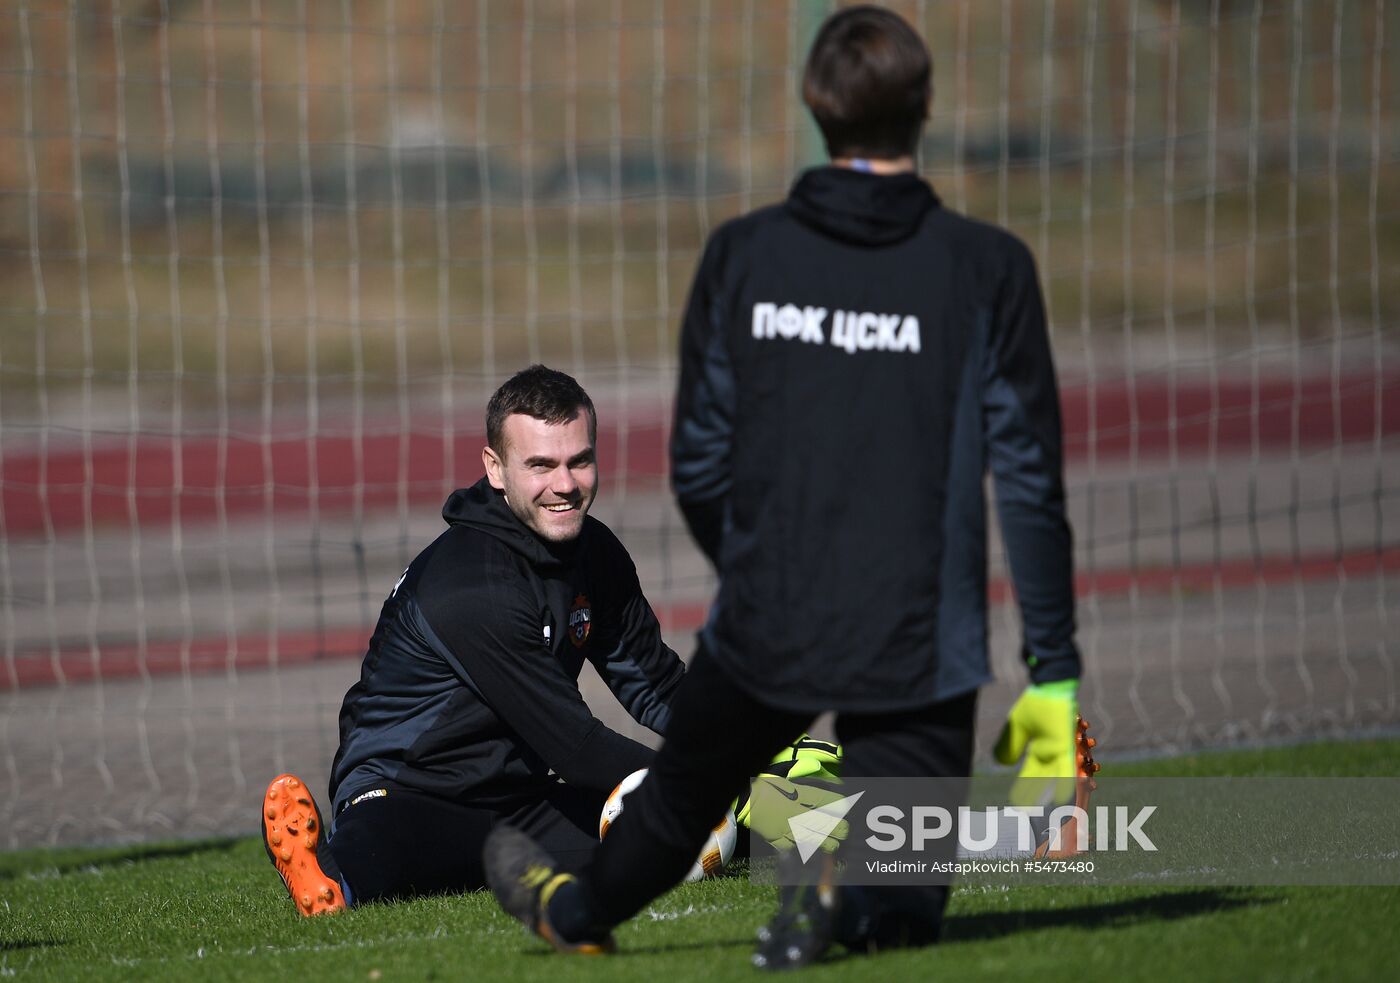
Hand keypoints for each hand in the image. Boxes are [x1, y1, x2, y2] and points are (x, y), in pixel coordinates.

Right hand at [742, 775, 850, 852]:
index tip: (845, 807)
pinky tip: (808, 850)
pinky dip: (801, 848)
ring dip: (826, 843)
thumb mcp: (783, 774)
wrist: (742, 799)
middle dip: (837, 829)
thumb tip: (818, 766)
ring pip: (812, 838)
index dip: (837, 805)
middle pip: (822, 823)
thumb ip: (801, 772)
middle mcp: (796, 812)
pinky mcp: (777, 840)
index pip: (823, 800)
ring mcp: (787, 828)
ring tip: (835, 846)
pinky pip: (793, 847)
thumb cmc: (762, 783)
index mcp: (797, 794)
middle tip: (846, 831)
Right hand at [993, 680, 1080, 807]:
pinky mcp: (1066, 745)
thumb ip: (1009, 745)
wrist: (1050, 687)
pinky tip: (1063, 797)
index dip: (1025, 792)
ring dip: (1053, 797)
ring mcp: (1060, 751)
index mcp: (1039, 751)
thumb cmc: (1035, 704)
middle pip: (1044, 783)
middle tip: (1033, 818)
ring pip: (1057, 780)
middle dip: (1038, 800)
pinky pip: (1066, 767)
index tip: (1019, 807)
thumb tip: (1001, 764)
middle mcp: (1051, 755)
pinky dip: (1064, 782)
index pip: (1031, 777)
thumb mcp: (1016, 727)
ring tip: (1051, 816)